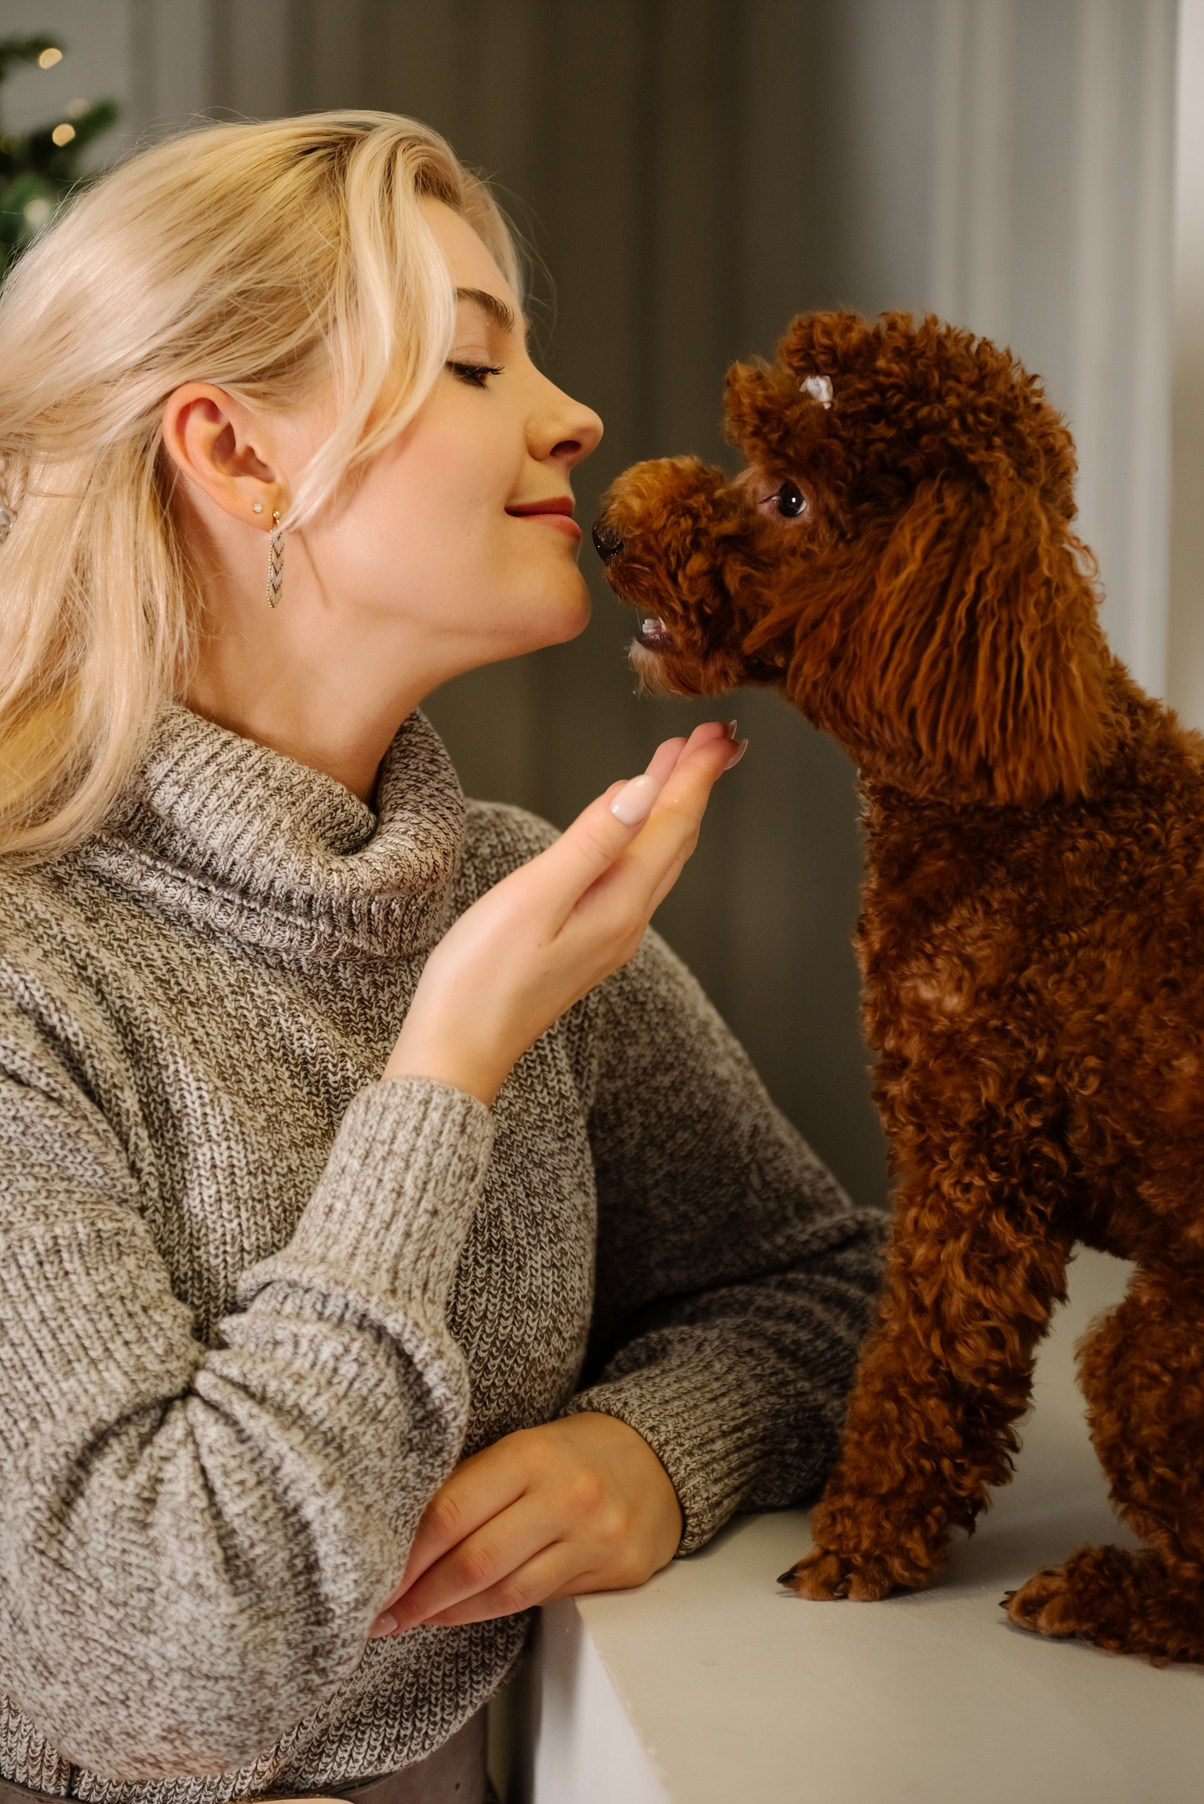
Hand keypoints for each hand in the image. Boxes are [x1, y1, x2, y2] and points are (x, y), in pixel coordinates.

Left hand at [368, 1413, 683, 1634]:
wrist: (657, 1459)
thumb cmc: (572, 1452)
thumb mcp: (522, 1447)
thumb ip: (470, 1484)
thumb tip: (401, 1534)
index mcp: (532, 1454)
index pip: (453, 1511)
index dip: (407, 1554)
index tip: (372, 1577)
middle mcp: (566, 1496)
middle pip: (475, 1561)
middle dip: (420, 1596)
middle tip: (381, 1614)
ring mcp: (594, 1538)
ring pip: (505, 1592)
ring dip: (450, 1612)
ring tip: (414, 1619)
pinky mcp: (615, 1571)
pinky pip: (539, 1600)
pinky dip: (492, 1610)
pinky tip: (463, 1612)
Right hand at [384, 720, 745, 1103]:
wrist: (456, 1053)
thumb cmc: (480, 981)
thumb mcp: (533, 899)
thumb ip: (592, 842)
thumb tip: (644, 791)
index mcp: (620, 905)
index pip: (672, 824)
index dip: (697, 773)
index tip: (720, 731)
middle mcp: (626, 921)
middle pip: (675, 839)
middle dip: (695, 783)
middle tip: (714, 736)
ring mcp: (609, 935)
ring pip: (657, 858)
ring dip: (671, 807)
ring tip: (678, 765)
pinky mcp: (587, 942)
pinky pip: (633, 877)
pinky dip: (643, 837)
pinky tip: (631, 824)